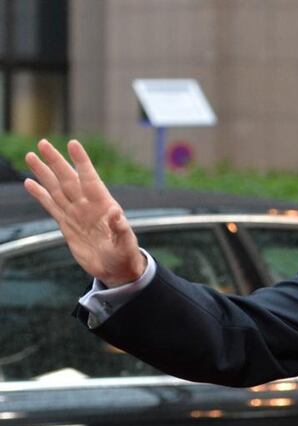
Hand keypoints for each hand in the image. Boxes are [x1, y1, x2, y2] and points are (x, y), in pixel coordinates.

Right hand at [24, 139, 145, 286]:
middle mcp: (87, 205)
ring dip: (44, 173)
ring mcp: (76, 214)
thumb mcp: (125, 243)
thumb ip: (120, 228)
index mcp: (103, 205)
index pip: (90, 179)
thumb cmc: (125, 254)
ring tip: (31, 156)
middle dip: (56, 161)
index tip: (73, 144)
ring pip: (56, 188)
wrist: (116, 268)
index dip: (82, 162)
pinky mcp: (67, 225)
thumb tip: (117, 213)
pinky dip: (40, 195)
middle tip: (43, 143)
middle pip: (68, 179)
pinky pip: (51, 206)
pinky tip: (30, 183)